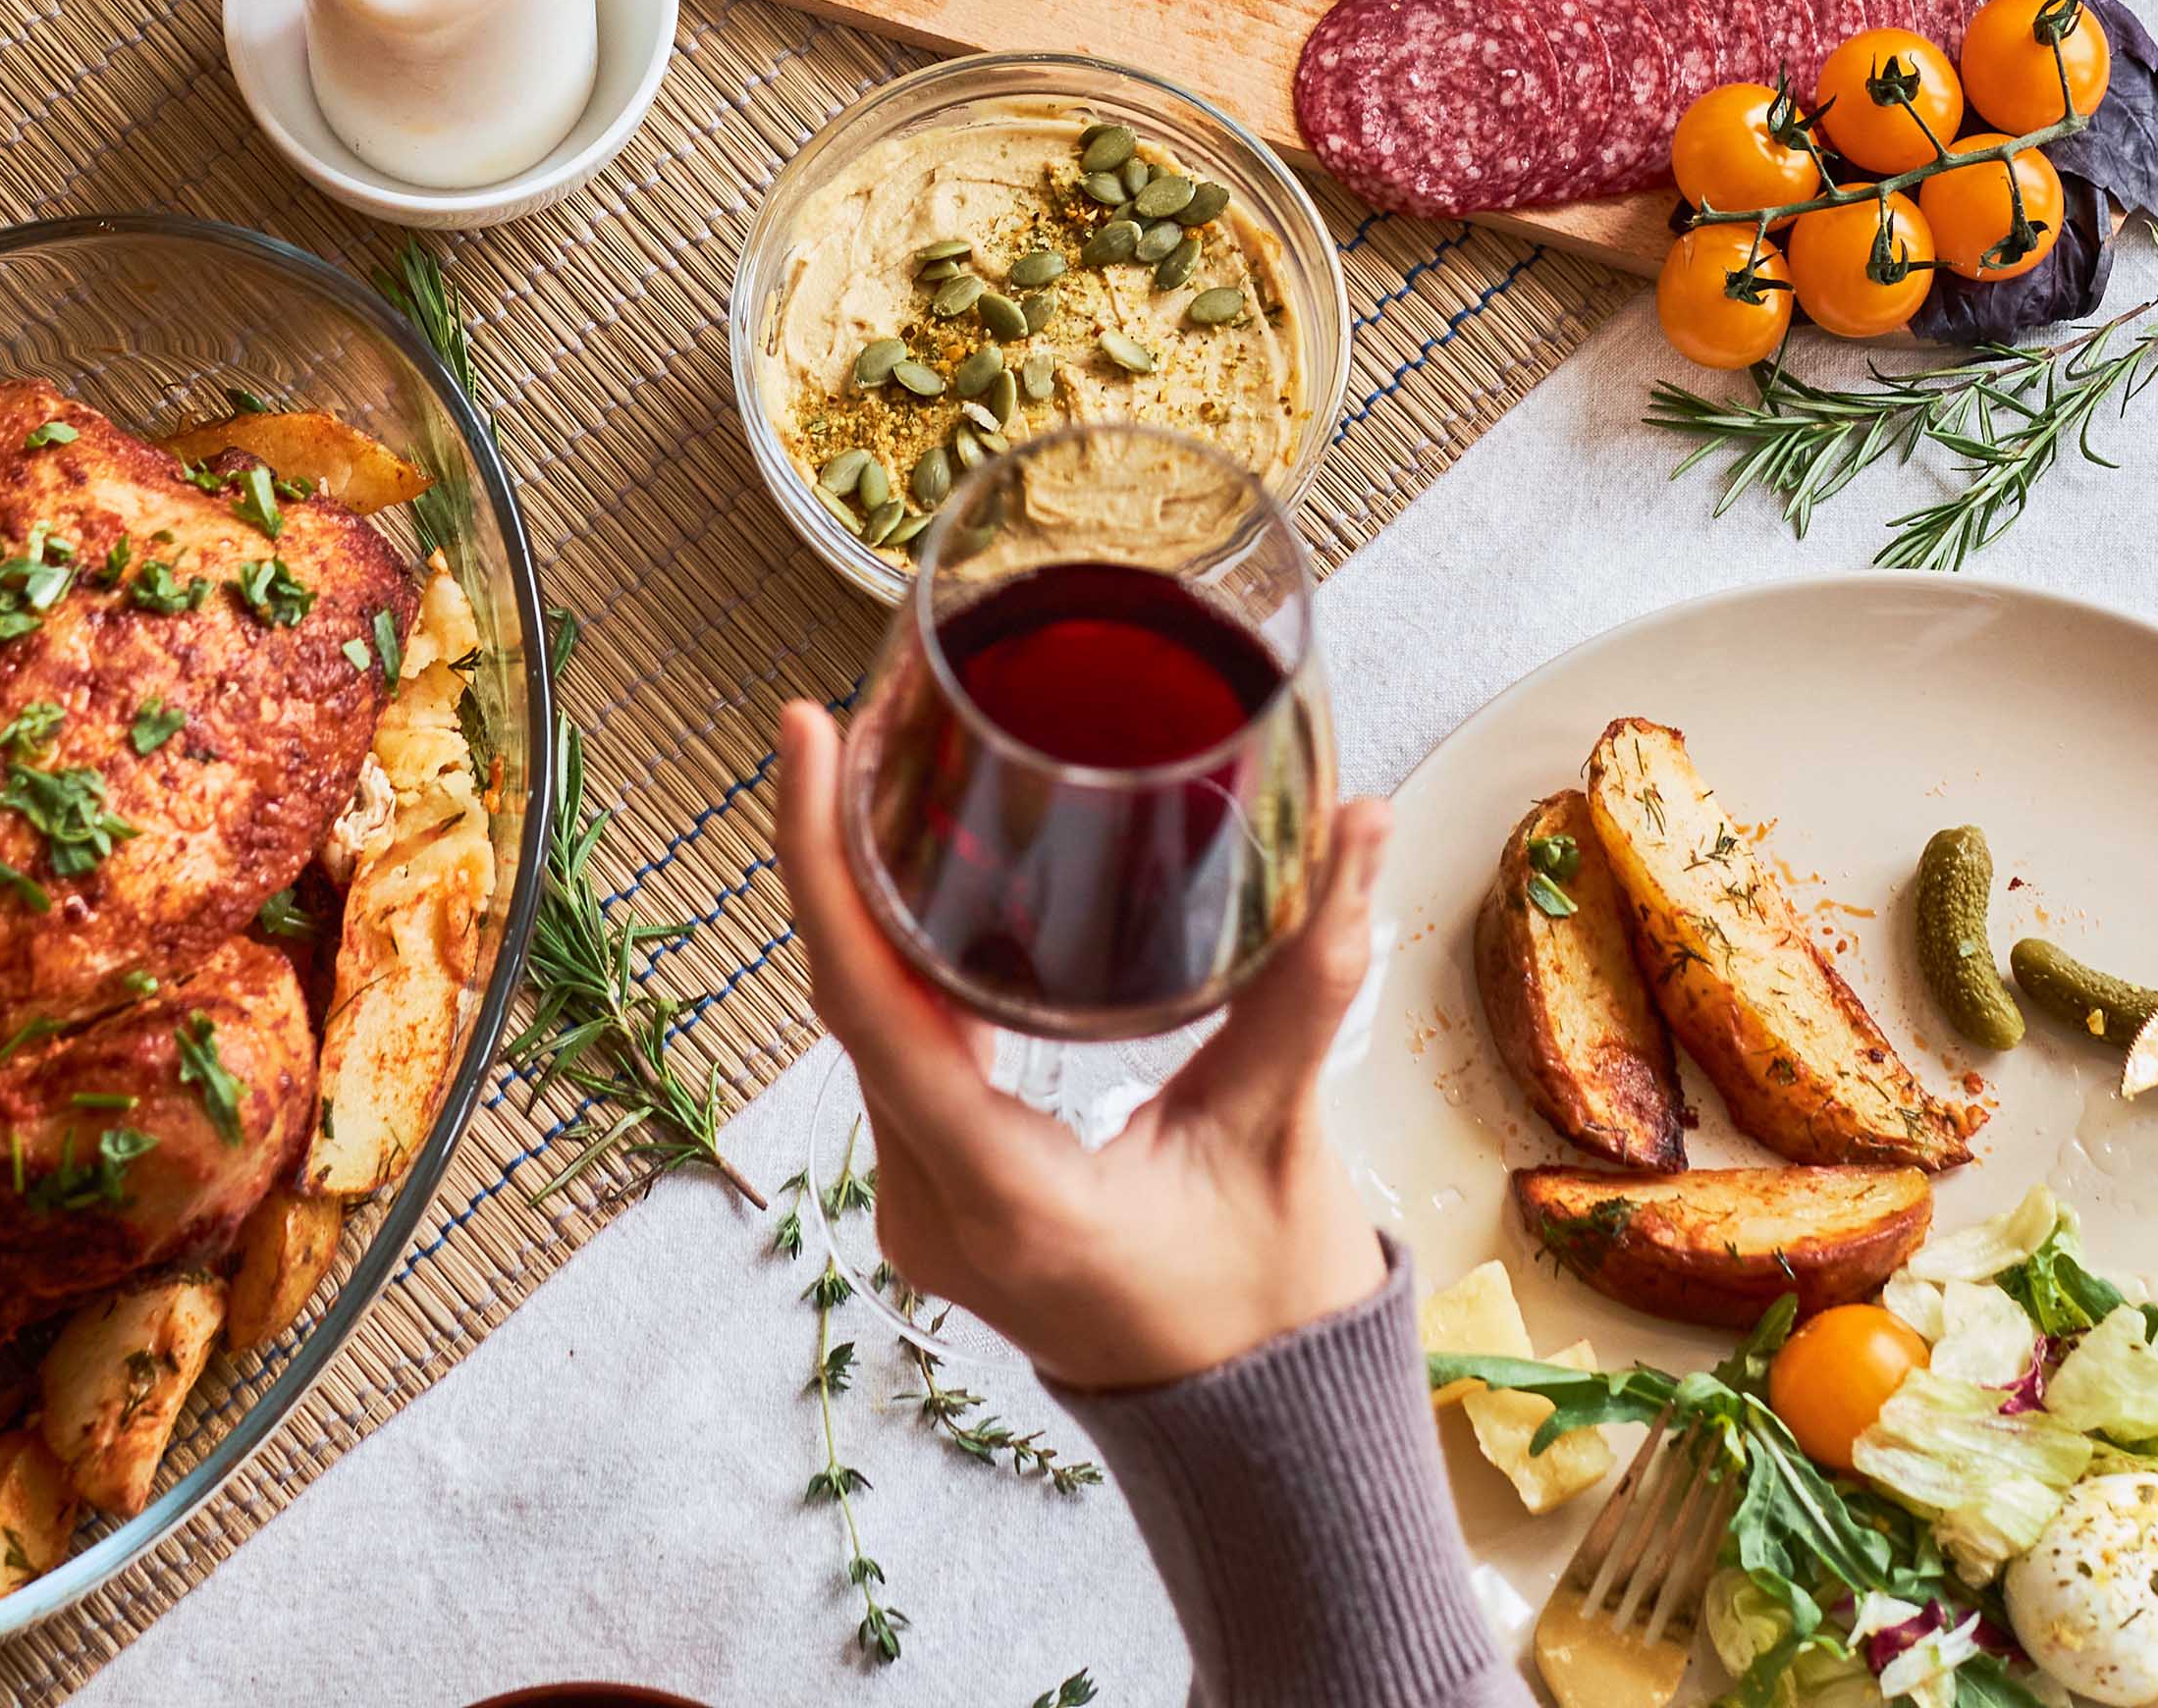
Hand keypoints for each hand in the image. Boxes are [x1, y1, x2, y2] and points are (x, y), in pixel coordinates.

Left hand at [767, 698, 1392, 1393]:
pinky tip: (908, 886)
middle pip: (849, 1000)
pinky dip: (892, 965)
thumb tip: (1355, 825)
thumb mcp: (1282, 1136)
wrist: (1259, 1436)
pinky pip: (889, 1058)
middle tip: (845, 720)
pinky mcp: (941, 1198)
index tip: (802, 741)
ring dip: (858, 903)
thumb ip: (1310, 978)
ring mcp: (924, 1210)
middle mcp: (933, 1207)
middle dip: (835, 851)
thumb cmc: (1269, 1311)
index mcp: (1002, 1196)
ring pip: (861, 1027)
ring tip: (871, 774)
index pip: (869, 1006)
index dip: (822, 863)